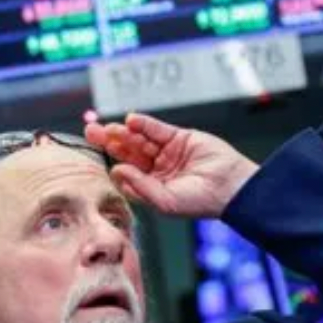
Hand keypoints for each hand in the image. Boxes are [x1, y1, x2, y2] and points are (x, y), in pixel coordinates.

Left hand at [85, 112, 258, 217]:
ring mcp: (167, 152)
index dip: (114, 167)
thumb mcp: (166, 201)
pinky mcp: (178, 137)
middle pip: (127, 154)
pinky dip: (143, 124)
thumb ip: (140, 186)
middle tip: (91, 132)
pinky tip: (131, 121)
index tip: (105, 163)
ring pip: (139, 140)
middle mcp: (156, 170)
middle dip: (109, 143)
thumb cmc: (201, 200)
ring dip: (123, 133)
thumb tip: (116, 170)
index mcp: (151, 188)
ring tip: (108, 128)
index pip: (125, 175)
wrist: (231, 186)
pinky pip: (156, 129)